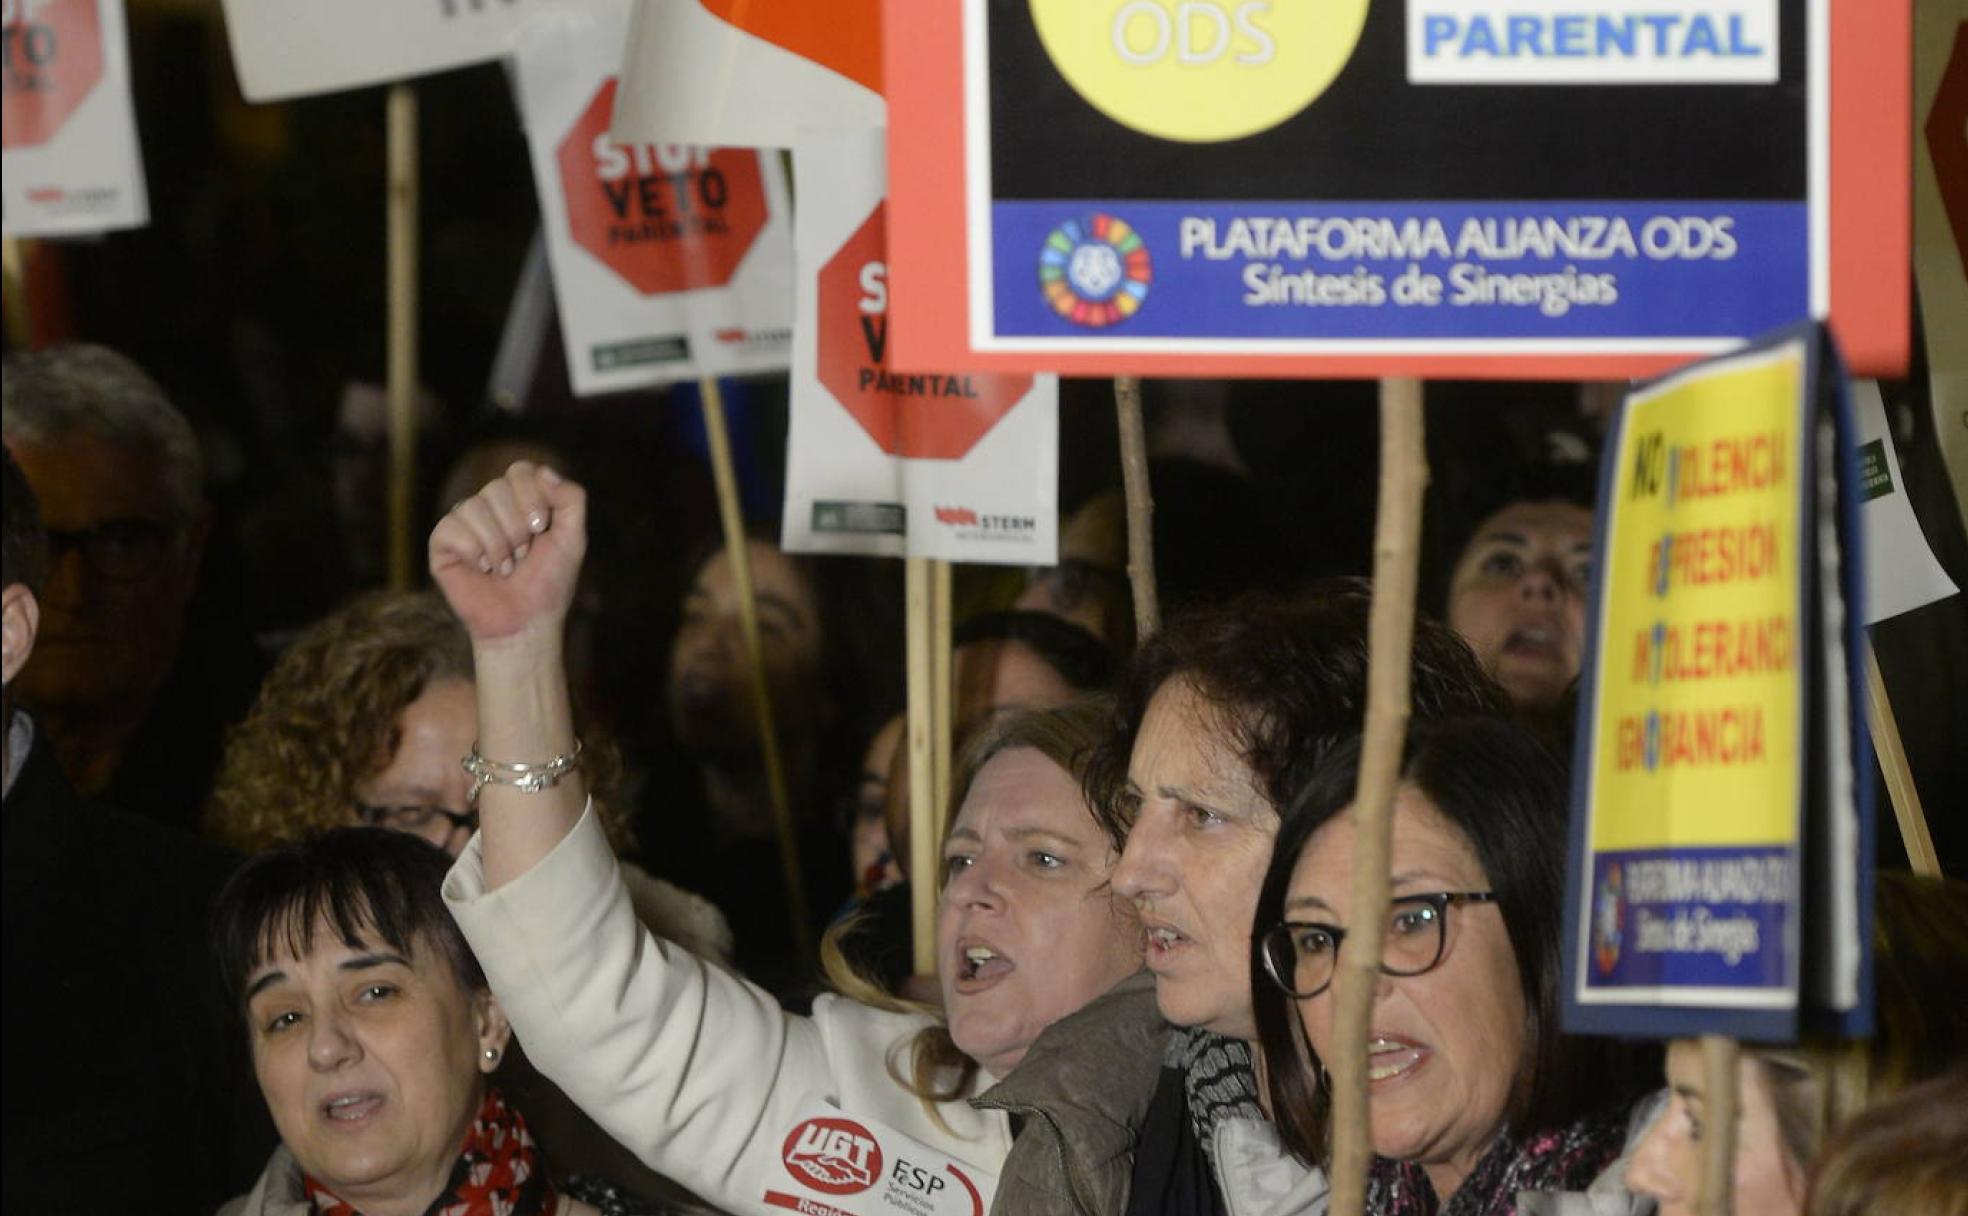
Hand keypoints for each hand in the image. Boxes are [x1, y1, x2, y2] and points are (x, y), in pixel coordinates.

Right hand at [429, 462, 585, 643]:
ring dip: (498, 544)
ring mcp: (464, 522)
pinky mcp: (442, 542)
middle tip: (522, 555)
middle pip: (496, 487)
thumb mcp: (573, 538)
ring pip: (473, 506)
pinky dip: (474, 551)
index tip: (541, 528)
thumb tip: (545, 471)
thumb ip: (571, 499)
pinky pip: (451, 527)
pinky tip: (482, 569)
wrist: (525, 622)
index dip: (531, 496)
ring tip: (504, 568)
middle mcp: (489, 505)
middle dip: (516, 527)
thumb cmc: (548, 582)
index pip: (520, 470)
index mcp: (520, 499)